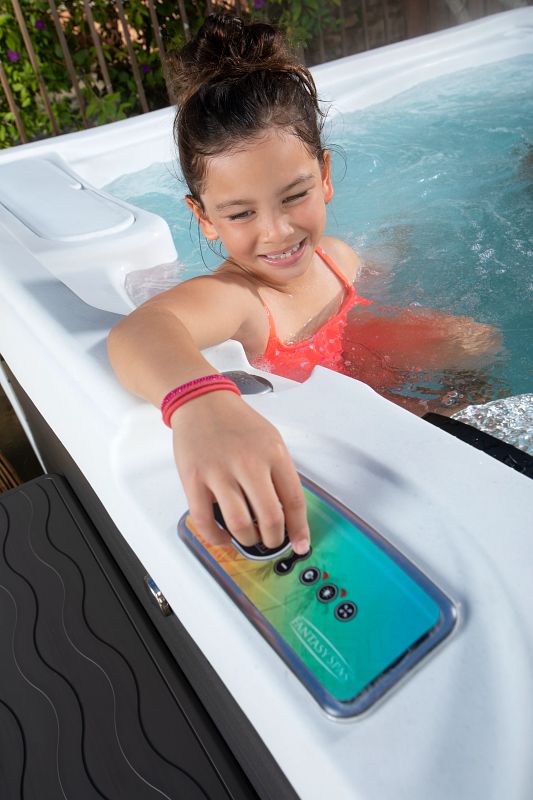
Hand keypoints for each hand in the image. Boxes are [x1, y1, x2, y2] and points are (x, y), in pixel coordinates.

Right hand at [171, 391, 309, 554]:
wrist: (201, 402)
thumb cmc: (237, 423)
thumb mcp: (271, 440)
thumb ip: (280, 473)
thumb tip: (288, 514)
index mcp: (273, 453)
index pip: (294, 500)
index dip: (300, 529)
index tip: (300, 545)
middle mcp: (248, 463)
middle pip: (270, 518)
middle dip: (273, 540)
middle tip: (271, 542)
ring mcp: (219, 472)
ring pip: (240, 524)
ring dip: (247, 540)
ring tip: (248, 537)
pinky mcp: (194, 479)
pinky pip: (205, 521)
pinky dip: (216, 537)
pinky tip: (223, 537)